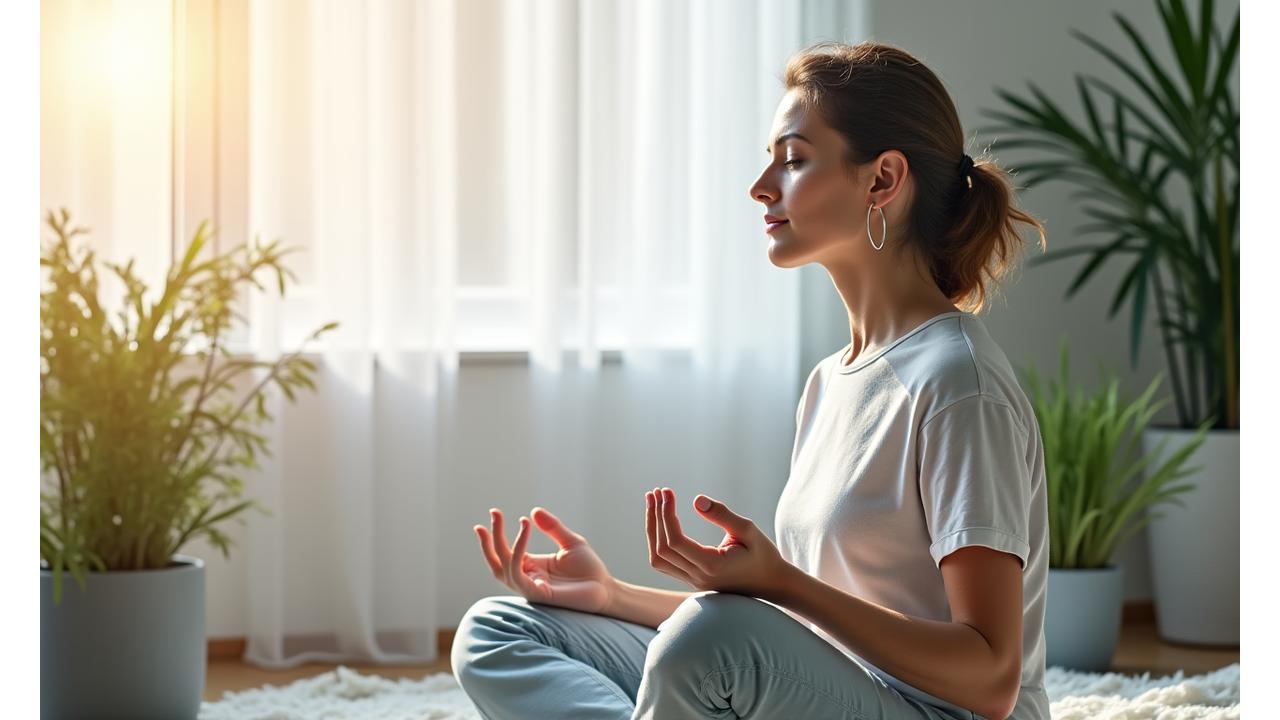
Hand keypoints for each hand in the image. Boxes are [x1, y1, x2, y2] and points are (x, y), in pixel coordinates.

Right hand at [474, 506, 615, 613]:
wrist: (605, 589)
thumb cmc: (588, 569)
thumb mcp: (569, 542)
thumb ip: (552, 528)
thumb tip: (533, 511)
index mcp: (532, 566)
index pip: (505, 552)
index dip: (496, 534)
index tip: (494, 512)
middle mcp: (527, 577)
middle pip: (497, 561)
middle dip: (489, 539)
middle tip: (493, 513)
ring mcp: (530, 587)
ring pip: (503, 568)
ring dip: (501, 542)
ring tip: (513, 519)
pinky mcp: (537, 593)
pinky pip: (518, 573)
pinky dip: (518, 551)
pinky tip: (525, 530)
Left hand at [645, 486, 792, 600]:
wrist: (771, 583)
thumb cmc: (763, 554)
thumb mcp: (749, 530)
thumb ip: (723, 515)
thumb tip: (697, 500)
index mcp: (712, 566)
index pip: (675, 541)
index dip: (666, 514)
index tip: (668, 491)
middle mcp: (698, 577)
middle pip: (662, 550)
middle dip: (655, 517)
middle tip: (657, 491)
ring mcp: (693, 580)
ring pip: (658, 559)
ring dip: (652, 529)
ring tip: (653, 502)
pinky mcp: (692, 578)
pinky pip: (665, 562)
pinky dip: (658, 540)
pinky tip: (661, 520)